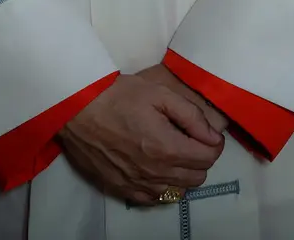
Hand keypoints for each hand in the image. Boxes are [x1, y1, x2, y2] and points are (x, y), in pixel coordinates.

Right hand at [59, 65, 226, 204]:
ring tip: (173, 151)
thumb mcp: (161, 94)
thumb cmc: (121, 96)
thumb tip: (214, 136)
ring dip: (183, 173)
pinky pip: (154, 198)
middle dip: (201, 157)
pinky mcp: (122, 190)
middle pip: (197, 177)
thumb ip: (192, 116)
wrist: (79, 109)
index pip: (208, 158)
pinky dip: (162, 185)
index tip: (207, 133)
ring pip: (178, 190)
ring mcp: (138, 185)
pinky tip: (156, 167)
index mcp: (167, 148)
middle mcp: (155, 173)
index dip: (214, 144)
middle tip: (190, 139)